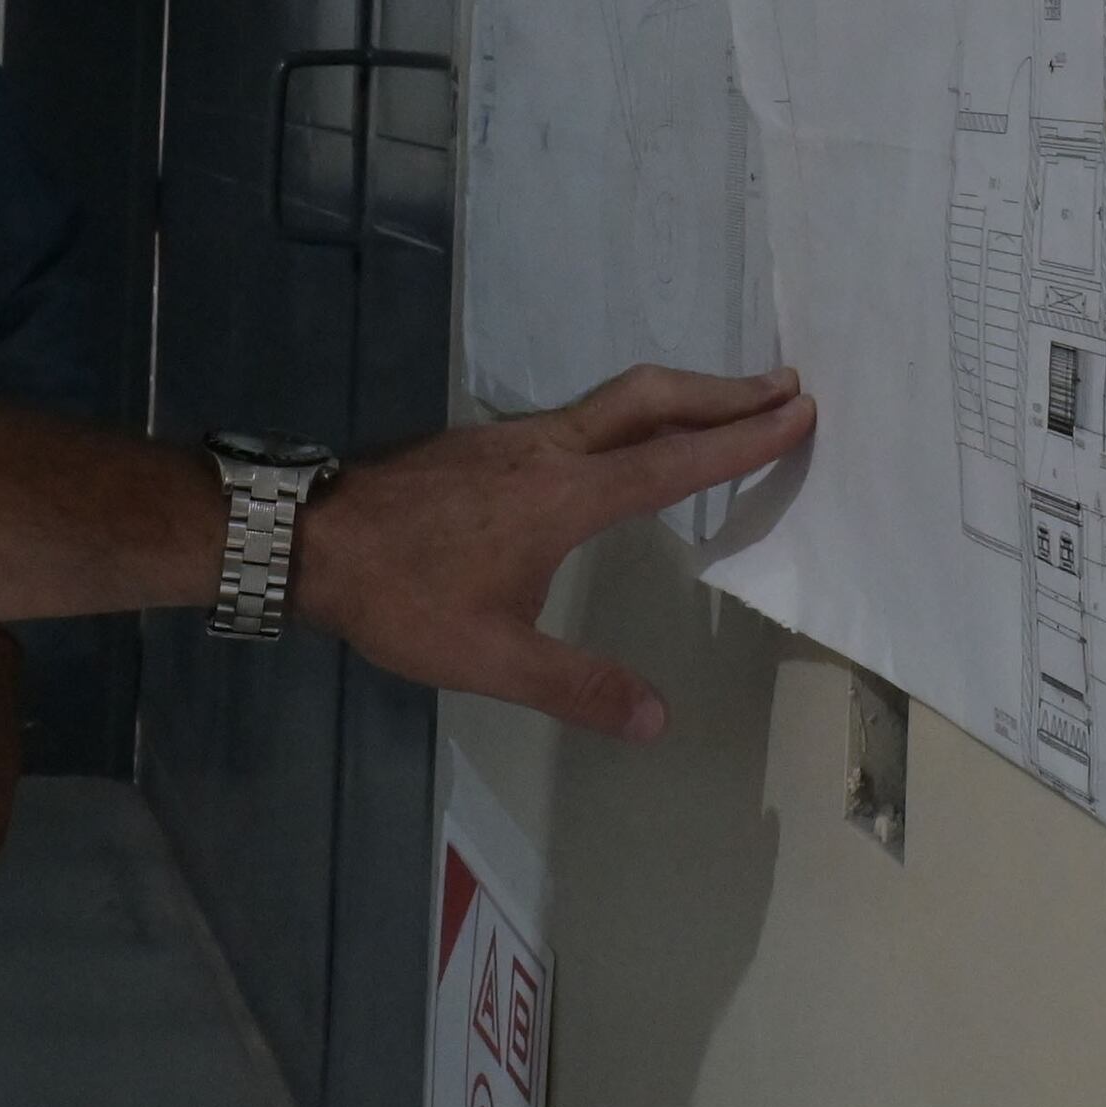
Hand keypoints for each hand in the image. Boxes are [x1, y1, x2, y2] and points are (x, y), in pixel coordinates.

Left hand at [294, 365, 812, 739]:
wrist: (307, 536)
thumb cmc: (401, 596)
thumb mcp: (490, 657)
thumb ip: (576, 686)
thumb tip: (656, 720)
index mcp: (564, 496)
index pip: (673, 462)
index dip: (741, 440)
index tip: (799, 413)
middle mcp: (548, 450)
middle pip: (652, 401)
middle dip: (723, 392)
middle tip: (786, 386)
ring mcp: (514, 438)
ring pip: (614, 399)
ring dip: (680, 396)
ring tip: (724, 402)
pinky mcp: (485, 442)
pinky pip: (581, 412)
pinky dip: (632, 411)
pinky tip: (627, 440)